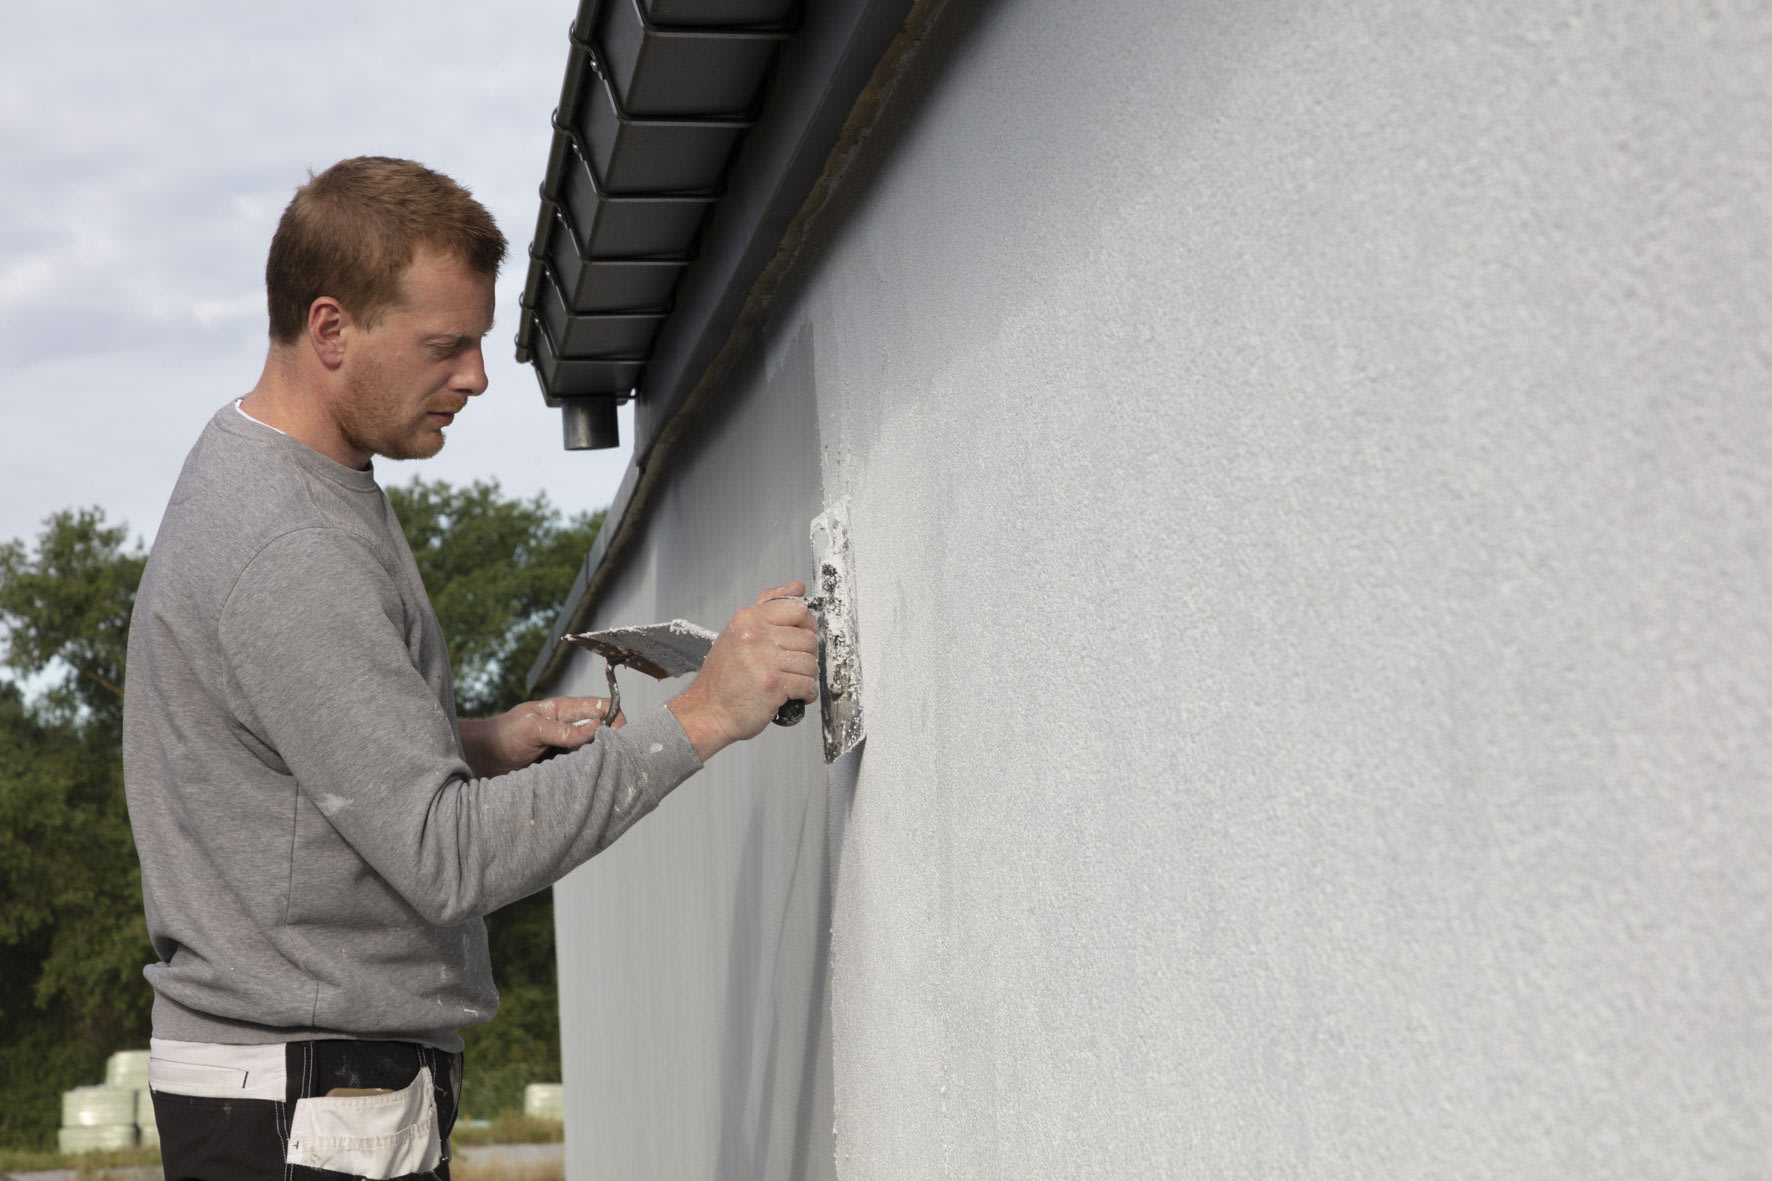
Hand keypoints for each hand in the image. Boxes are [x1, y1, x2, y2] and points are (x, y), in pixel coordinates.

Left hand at [457, 695, 624, 777]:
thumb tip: (597, 727)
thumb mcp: (532, 728)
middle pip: (604, 731)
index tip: (621, 736)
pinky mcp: (562, 768)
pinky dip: (588, 774)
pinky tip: (589, 781)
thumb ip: (563, 729)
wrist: (480, 760)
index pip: (602, 707)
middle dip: (614, 742)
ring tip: (603, 771)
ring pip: (595, 752)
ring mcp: (566, 749)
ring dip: (600, 760)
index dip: (617, 718)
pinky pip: (582, 769)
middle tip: (618, 758)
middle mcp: (570, 728)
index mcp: (564, 710)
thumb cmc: (501, 736)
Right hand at [668, 582, 818, 760]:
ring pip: (810, 663)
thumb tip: (796, 587)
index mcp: (748, 619)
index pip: (797, 608)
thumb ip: (768, 608)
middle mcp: (754, 636)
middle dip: (806, 655)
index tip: (799, 637)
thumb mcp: (738, 632)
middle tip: (790, 666)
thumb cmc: (723, 678)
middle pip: (808, 638)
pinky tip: (791, 695)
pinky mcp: (772, 686)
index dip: (805, 625)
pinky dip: (806, 694)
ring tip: (789, 681)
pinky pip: (808, 685)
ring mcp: (764, 661)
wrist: (708, 711)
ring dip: (806, 676)